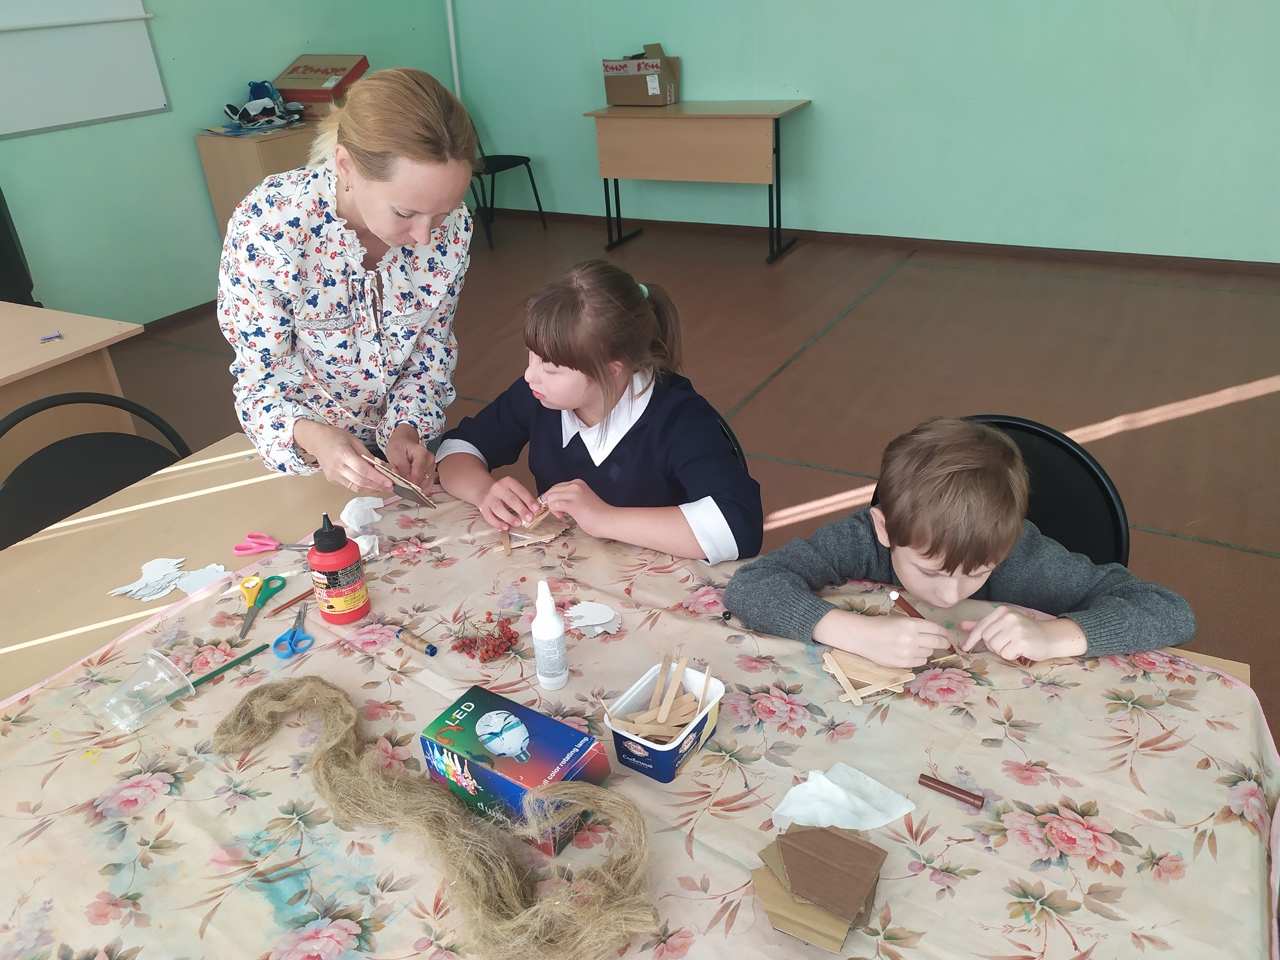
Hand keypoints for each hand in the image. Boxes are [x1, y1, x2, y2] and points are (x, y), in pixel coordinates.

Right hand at [293, 420, 391, 493]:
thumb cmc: (336, 437)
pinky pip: (349, 486)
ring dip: (370, 489)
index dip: (378, 478)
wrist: (317, 440)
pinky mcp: (332, 479)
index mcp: (344, 454)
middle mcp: (337, 467)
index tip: (389, 482)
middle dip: (377, 486)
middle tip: (390, 487)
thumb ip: (368, 456)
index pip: (364, 470)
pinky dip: (361, 486)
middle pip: (360, 481)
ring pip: (355, 487)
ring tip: (382, 487)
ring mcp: (333, 475)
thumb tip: (382, 466)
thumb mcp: (355, 441)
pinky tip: (370, 484)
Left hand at [386, 425, 434, 487]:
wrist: (402, 442)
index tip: (401, 485)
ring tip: (405, 478)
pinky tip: (411, 481)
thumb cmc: (398, 447)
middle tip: (401, 478)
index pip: (418, 474)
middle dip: (411, 484)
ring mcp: (432, 467)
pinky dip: (418, 487)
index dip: (409, 483)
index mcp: (422, 454)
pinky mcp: (431, 473)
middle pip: (424, 481)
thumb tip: (408, 481)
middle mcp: (430, 461)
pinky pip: (427, 486)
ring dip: (414, 486)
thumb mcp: (395, 455)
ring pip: (426, 485)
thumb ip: (403, 468)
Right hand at [478, 477, 542, 530]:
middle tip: (529, 518)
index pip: (520, 490)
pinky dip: (497, 523)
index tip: (536, 508)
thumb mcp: (514, 490)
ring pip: (498, 508)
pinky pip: (489, 517)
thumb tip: (534, 510)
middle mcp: (498, 488)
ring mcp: (489, 498)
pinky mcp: (483, 507)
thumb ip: (523, 499)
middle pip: (510, 499)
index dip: (529, 500)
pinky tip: (505, 527)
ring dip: (509, 517)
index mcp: (509, 482)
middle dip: (521, 510)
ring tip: (518, 523)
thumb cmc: (504, 493)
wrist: (484, 490)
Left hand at [541, 480, 614, 538]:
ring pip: (550, 498)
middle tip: (559, 512)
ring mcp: (574, 494)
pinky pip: (553, 505)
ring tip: (562, 514)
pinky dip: (554, 511)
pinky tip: (562, 515)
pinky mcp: (573, 503)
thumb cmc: (597, 514)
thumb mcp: (581, 499)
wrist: (608, 520)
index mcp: (578, 483)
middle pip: (551, 491)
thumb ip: (569, 497)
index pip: (556, 487)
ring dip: (553, 508)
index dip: (553, 498)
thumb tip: (553, 500)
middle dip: (551, 503)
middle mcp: (575, 485)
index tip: (556, 506)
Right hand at [813, 609, 952, 667]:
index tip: (946, 634)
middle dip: (944, 642)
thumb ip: (918, 625)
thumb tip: (937, 632)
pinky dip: (920, 657)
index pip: (937, 629)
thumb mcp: (900, 618)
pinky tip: (912, 653)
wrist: (863, 637)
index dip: (944, 632)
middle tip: (944, 643)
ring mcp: (908, 653)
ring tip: (918, 646)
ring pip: (929, 653)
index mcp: (911, 624)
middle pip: (938, 642)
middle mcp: (912, 639)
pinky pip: (921, 662)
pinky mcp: (903, 664)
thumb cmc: (881, 625)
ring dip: (928, 649)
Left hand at [960, 607, 1086, 661]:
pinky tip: (1020, 650)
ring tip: (1013, 646)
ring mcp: (1015, 629)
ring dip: (1002, 651)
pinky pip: (1005, 654)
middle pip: (986, 638)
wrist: (1050, 637)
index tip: (964, 647)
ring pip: (994, 647)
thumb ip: (984, 624)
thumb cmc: (1025, 631)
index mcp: (1002, 611)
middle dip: (993, 645)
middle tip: (1006, 644)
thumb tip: (962, 625)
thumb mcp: (1004, 623)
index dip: (971, 639)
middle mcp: (1008, 617)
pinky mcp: (1022, 641)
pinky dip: (1011, 655)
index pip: (981, 626)